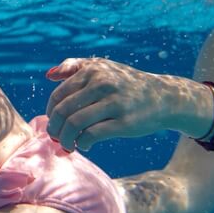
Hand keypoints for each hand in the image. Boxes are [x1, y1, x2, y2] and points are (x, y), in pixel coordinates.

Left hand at [45, 57, 178, 150]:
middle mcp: (103, 84)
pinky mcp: (125, 122)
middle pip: (63, 111)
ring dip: (65, 139)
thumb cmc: (126, 84)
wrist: (164, 97)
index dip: (50, 113)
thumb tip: (49, 76)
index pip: (59, 95)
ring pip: (74, 124)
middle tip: (56, 138)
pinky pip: (92, 135)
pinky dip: (82, 144)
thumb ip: (75, 66)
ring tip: (67, 145)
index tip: (53, 123)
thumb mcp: (103, 67)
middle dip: (54, 129)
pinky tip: (84, 146)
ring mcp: (114, 103)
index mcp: (93, 70)